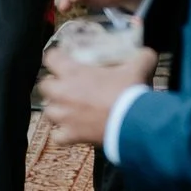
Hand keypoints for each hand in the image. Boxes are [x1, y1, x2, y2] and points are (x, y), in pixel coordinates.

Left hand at [39, 45, 159, 148]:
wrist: (132, 122)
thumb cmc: (129, 93)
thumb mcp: (139, 66)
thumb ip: (141, 56)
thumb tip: (147, 53)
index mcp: (74, 72)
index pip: (51, 57)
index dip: (56, 57)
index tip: (62, 59)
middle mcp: (63, 93)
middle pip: (43, 85)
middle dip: (53, 84)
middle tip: (66, 84)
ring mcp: (64, 116)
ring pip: (47, 111)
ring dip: (56, 108)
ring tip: (68, 108)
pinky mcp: (70, 135)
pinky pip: (57, 137)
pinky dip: (63, 134)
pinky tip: (72, 131)